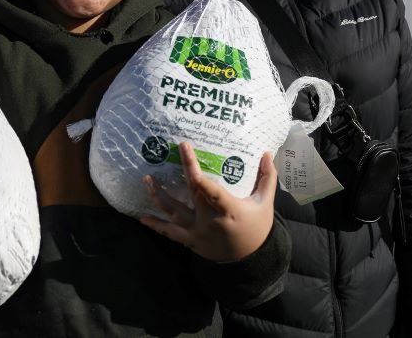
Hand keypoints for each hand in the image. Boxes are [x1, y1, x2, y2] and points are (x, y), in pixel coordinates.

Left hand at [140, 142, 276, 261]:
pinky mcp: (191, 242)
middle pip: (193, 194)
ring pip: (174, 213)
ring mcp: (198, 233)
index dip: (199, 174)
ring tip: (147, 180)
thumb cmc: (257, 227)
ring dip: (159, 197)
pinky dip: (156, 226)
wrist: (251, 261)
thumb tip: (269, 153)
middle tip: (176, 150)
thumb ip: (267, 178)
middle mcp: (211, 222)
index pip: (213, 191)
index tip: (189, 151)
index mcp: (230, 211)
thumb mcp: (265, 203)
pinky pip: (170, 233)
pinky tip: (142, 217)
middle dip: (185, 171)